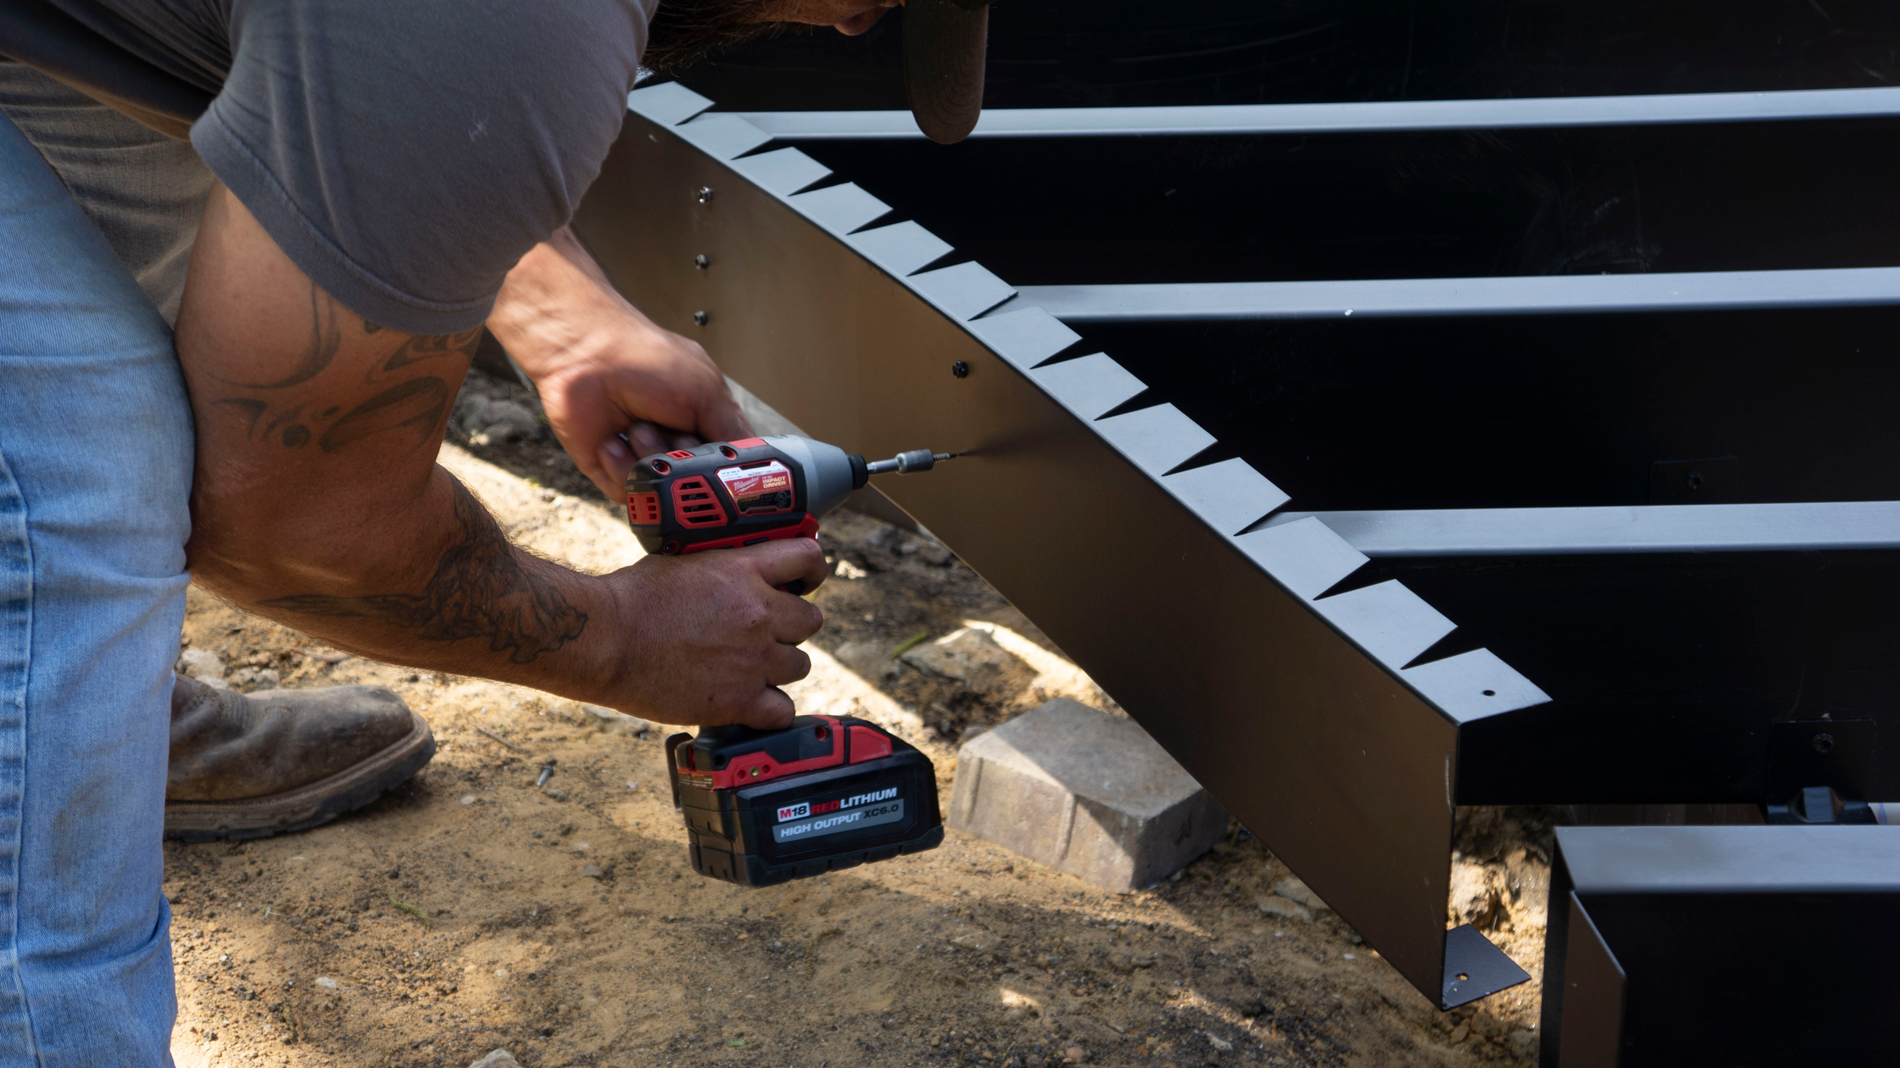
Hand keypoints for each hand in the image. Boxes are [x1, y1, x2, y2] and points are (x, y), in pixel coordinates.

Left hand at [487, 228, 752, 498]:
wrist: (586, 356)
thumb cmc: (646, 359)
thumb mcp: (708, 392)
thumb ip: (735, 434)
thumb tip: (757, 470)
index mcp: (704, 426)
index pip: (728, 469)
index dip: (726, 474)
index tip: (719, 466)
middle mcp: (677, 447)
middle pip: (697, 487)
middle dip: (685, 461)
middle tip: (673, 431)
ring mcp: (645, 461)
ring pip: (662, 492)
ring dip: (650, 457)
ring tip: (638, 425)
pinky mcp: (613, 471)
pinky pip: (628, 493)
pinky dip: (621, 466)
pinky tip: (614, 438)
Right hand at [601, 538, 829, 726]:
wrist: (606, 639)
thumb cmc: (632, 599)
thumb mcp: (685, 562)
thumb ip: (723, 570)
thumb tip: (736, 577)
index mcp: (744, 572)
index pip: (808, 558)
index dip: (812, 570)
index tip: (807, 580)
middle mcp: (758, 614)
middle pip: (810, 621)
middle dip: (791, 625)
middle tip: (767, 632)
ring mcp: (753, 660)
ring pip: (800, 665)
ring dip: (780, 666)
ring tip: (751, 668)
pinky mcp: (739, 701)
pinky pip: (782, 711)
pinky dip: (771, 709)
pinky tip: (753, 703)